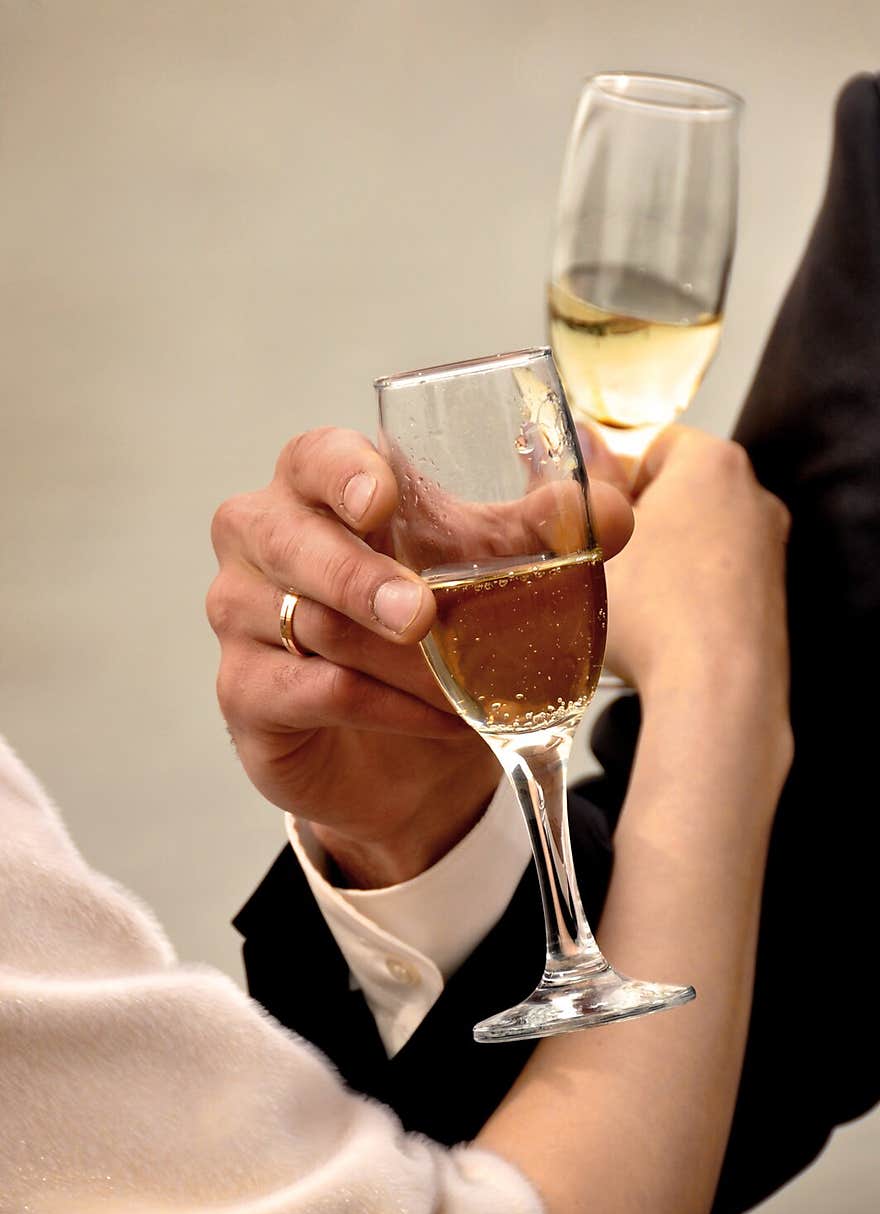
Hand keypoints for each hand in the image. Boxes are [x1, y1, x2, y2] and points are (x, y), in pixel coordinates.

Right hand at [207, 428, 633, 886]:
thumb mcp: (487, 573)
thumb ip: (543, 536)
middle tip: (420, 615)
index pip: (313, 458)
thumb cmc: (433, 629)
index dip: (341, 474)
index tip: (380, 501)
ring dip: (393, 660)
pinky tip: (439, 722)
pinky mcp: (245, 692)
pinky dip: (381, 709)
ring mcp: (241, 616)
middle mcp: (264, 540)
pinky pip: (307, 693)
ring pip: (301, 623)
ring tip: (463, 689)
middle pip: (285, 539)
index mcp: (317, 487)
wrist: (407, 747)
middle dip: (357, 576)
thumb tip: (608, 513)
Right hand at [602, 427, 790, 717]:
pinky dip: (686, 595)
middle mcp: (752, 497)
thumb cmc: (657, 611)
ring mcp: (767, 550)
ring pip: (694, 539)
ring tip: (625, 600)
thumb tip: (580, 443)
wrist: (717, 689)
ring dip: (658, 561)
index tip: (588, 512)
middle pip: (676, 493)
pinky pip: (714, 581)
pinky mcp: (769, 597)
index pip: (653, 445)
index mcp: (712, 463)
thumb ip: (586, 486)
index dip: (611, 478)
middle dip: (634, 521)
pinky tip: (659, 627)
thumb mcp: (595, 539)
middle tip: (599, 559)